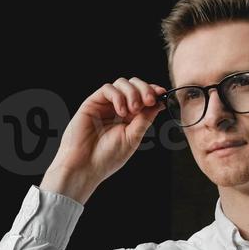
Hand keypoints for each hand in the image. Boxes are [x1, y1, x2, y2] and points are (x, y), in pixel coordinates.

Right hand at [40, 76, 166, 202]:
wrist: (86, 165)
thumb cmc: (107, 157)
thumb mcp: (133, 138)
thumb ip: (145, 119)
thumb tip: (160, 103)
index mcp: (130, 118)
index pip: (144, 97)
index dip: (153, 92)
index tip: (162, 94)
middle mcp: (118, 109)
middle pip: (134, 85)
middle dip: (145, 89)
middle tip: (149, 101)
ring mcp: (105, 105)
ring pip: (122, 83)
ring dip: (132, 93)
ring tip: (133, 110)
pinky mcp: (92, 102)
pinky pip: (108, 89)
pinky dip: (118, 96)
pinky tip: (121, 112)